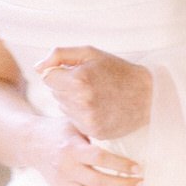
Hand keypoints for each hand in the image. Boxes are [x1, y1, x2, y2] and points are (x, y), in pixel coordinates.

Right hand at [31, 118, 143, 185]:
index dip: (120, 164)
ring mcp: (62, 183)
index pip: (99, 158)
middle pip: (96, 181)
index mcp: (72, 148)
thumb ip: (94, 128)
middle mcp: (66, 168)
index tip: (138, 168)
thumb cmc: (60, 130)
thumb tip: (123, 128)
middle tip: (141, 185)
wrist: (31, 142)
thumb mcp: (75, 122)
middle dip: (122, 185)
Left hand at [36, 46, 152, 139]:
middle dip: (67, 87)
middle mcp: (81, 101)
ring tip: (96, 95)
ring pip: (64, 108)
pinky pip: (75, 121)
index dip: (61, 72)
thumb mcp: (91, 53)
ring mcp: (87, 119)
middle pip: (55, 93)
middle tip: (90, 83)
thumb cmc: (118, 70)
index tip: (77, 72)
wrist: (148, 95)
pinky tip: (99, 108)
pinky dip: (83, 115)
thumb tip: (38, 67)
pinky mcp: (94, 132)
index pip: (48, 77)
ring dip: (73, 101)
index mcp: (79, 79)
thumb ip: (60, 55)